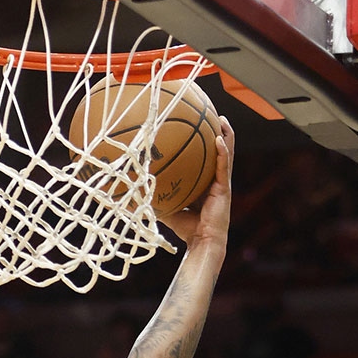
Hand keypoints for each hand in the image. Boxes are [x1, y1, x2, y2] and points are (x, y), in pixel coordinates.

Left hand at [160, 116, 233, 248]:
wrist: (202, 242)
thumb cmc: (185, 228)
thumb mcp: (166, 208)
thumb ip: (153, 197)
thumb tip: (130, 190)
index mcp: (205, 183)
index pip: (206, 159)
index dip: (205, 143)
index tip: (199, 126)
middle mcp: (215, 180)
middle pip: (219, 151)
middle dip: (218, 132)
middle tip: (213, 115)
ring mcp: (222, 183)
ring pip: (227, 154)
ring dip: (226, 136)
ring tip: (221, 119)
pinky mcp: (224, 189)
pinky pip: (224, 167)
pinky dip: (223, 152)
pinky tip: (219, 140)